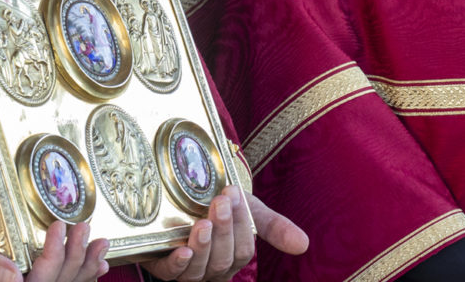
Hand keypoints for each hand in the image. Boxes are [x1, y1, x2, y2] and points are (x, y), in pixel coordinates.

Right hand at [0, 197, 107, 281]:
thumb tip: (15, 281)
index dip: (53, 262)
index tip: (58, 227)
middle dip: (74, 260)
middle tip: (83, 226)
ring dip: (83, 267)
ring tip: (99, 243)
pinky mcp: (23, 276)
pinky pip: (56, 281)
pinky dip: (81, 274)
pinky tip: (97, 264)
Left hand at [142, 186, 308, 281]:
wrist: (186, 191)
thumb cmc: (221, 205)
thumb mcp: (249, 211)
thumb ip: (274, 226)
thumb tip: (304, 244)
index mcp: (234, 257)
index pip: (243, 250)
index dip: (240, 225)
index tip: (234, 194)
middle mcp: (211, 268)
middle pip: (222, 260)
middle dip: (223, 231)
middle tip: (220, 202)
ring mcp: (187, 268)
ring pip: (199, 269)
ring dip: (202, 246)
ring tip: (203, 223)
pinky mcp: (161, 263)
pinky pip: (170, 273)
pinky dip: (177, 264)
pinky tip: (182, 251)